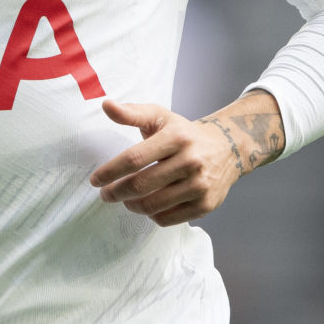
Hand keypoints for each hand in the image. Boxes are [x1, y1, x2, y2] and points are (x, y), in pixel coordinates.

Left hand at [88, 91, 284, 225]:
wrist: (228, 148)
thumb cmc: (184, 133)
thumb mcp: (160, 117)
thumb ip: (131, 113)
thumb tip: (106, 104)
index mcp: (176, 137)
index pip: (135, 158)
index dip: (110, 171)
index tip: (95, 180)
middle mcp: (191, 161)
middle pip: (142, 185)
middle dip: (116, 192)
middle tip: (105, 194)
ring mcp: (200, 185)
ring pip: (153, 205)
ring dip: (132, 206)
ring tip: (125, 199)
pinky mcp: (206, 205)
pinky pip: (167, 218)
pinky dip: (151, 215)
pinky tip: (147, 206)